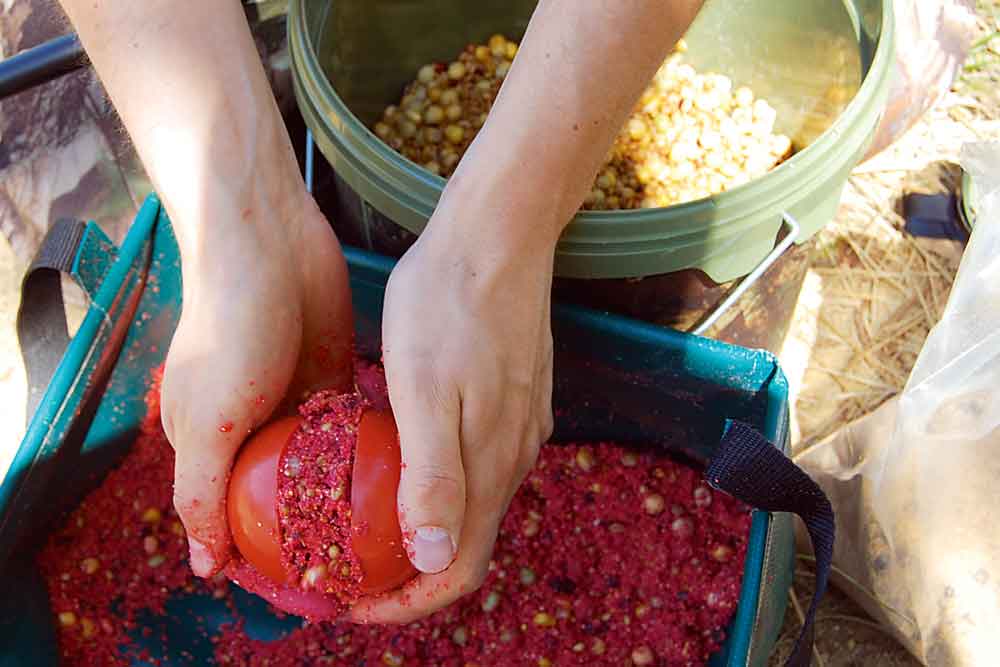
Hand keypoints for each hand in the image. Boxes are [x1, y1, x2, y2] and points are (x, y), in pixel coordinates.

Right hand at [161, 186, 352, 576]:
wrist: (270, 241)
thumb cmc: (229, 327)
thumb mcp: (207, 419)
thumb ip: (201, 491)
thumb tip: (206, 566)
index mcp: (211, 445)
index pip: (236, 518)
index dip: (265, 553)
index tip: (308, 580)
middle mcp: (253, 430)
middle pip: (286, 496)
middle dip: (318, 526)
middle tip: (361, 560)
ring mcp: (294, 404)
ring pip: (324, 466)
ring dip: (348, 493)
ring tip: (387, 528)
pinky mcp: (332, 377)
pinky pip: (352, 430)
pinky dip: (368, 452)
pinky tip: (397, 477)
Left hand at [350, 207, 555, 622]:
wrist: (499, 234)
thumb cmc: (449, 303)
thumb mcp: (425, 389)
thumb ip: (434, 477)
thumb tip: (435, 560)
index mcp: (490, 464)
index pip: (458, 569)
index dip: (406, 603)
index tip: (352, 603)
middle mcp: (513, 455)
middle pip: (465, 542)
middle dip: (408, 572)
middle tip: (345, 566)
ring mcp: (519, 425)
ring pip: (471, 502)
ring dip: (420, 527)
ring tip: (361, 519)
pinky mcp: (517, 398)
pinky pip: (478, 462)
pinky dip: (437, 484)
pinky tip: (399, 459)